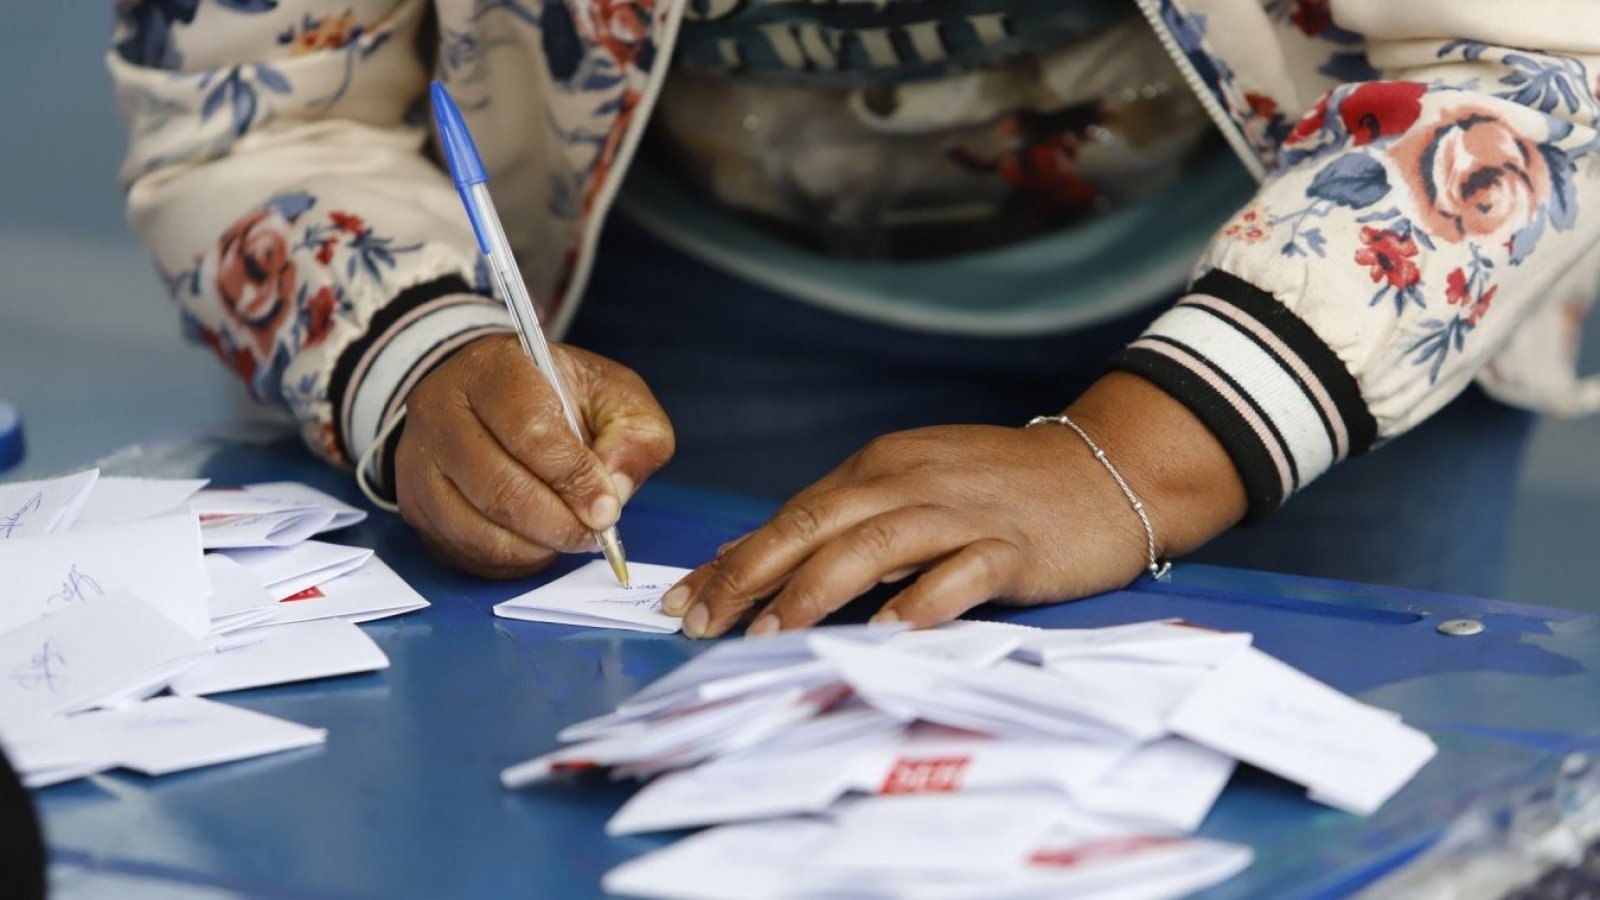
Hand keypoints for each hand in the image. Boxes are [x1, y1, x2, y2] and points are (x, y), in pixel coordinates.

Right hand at [395, 333, 673, 577]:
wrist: (492, 398)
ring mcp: (418, 462)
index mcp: (491, 368)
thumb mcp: (612, 395)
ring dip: (535, 545)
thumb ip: (633, 434)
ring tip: (570, 536)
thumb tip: (614, 490)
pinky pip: (464, 550)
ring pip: (476, 527)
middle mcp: (439, 412)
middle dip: (557, 521)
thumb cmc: (558, 397)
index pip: (528, 428)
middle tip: (594, 533)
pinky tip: (538, 542)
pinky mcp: (415, 506)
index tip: (607, 508)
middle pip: (497, 486)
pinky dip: (511, 559)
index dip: (572, 476)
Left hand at [660, 373, 1245, 637]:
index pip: (793, 515)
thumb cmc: (1001, 489)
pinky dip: (923, 600)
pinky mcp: (1014, 545)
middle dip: (752, 574)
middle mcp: (912, 481)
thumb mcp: (912, 490)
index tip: (683, 602)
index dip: (735, 559)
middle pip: (817, 524)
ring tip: (770, 634)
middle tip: (704, 624)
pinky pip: (963, 572)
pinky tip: (889, 632)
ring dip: (816, 590)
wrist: (1108, 469)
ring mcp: (963, 512)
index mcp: (880, 466)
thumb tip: (756, 561)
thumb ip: (843, 523)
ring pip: (875, 545)